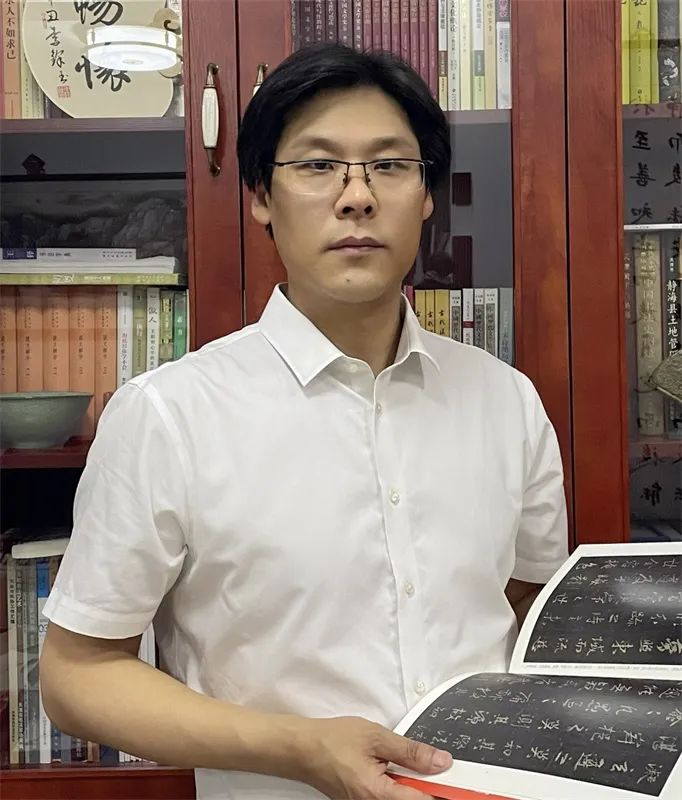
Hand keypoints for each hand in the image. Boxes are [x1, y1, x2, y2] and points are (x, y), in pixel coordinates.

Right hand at [297, 715, 452, 799]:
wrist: (302, 749)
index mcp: (378, 795)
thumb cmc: (332, 741)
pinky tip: (398, 770)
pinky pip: (390, 798)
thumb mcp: (376, 737)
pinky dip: (400, 786)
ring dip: (413, 786)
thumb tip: (440, 761)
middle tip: (435, 767)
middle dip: (428, 787)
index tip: (459, 784)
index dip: (444, 791)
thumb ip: (411, 751)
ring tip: (413, 765)